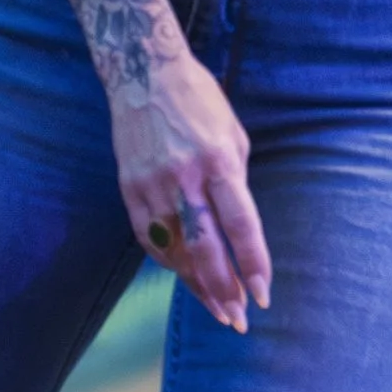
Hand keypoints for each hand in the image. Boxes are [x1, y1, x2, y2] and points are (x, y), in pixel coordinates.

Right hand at [112, 45, 269, 334]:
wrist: (143, 72)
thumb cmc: (199, 100)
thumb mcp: (231, 133)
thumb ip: (235, 180)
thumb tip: (237, 227)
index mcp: (217, 160)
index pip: (239, 224)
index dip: (252, 263)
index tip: (262, 294)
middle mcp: (183, 176)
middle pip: (205, 247)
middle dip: (223, 289)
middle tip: (238, 319)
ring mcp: (151, 184)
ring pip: (174, 249)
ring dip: (196, 283)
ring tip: (216, 307)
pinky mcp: (129, 187)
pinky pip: (149, 237)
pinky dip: (168, 260)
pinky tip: (184, 276)